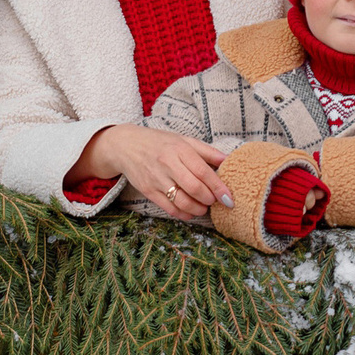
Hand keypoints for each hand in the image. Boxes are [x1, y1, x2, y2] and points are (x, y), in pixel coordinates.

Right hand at [77, 125, 228, 219]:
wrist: (126, 146)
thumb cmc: (159, 142)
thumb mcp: (184, 140)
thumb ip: (207, 151)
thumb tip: (228, 160)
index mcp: (180, 149)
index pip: (203, 171)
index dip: (218, 187)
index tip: (228, 198)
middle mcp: (168, 163)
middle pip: (194, 188)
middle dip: (209, 199)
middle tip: (214, 201)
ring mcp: (156, 178)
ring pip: (182, 201)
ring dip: (197, 209)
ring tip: (203, 207)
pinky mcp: (148, 191)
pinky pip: (169, 208)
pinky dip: (183, 214)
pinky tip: (190, 212)